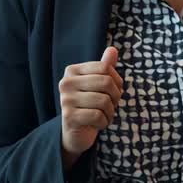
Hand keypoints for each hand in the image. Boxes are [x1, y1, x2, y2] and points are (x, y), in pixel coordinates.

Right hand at [58, 47, 122, 169]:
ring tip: (104, 115)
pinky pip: (98, 116)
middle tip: (111, 105)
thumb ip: (104, 67)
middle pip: (106, 82)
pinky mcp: (69, 117)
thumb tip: (112, 49)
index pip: (105, 68)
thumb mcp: (98, 85)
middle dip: (115, 97)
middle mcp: (66, 83)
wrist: (75, 133)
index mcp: (72, 71)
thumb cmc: (89, 105)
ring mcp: (66, 100)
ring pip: (103, 101)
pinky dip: (104, 122)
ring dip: (110, 112)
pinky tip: (98, 124)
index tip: (113, 91)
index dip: (117, 81)